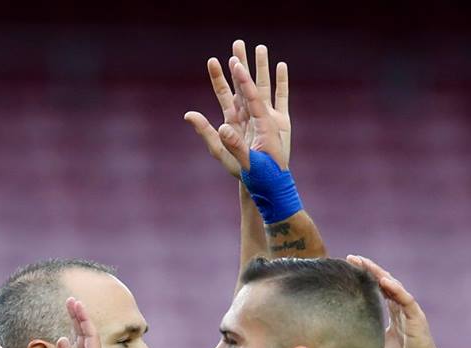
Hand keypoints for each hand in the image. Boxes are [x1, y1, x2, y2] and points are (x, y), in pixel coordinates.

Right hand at [53, 297, 101, 347]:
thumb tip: (62, 338)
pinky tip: (67, 332)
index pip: (91, 336)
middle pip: (87, 335)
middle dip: (80, 317)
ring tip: (70, 308)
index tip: (75, 303)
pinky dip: (70, 339)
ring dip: (75, 325)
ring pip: (81, 342)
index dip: (83, 319)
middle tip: (71, 300)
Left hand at [184, 40, 290, 176]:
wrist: (262, 182)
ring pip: (263, 85)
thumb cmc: (240, 169)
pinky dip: (281, 82)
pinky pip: (281, 98)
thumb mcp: (219, 151)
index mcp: (233, 118)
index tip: (213, 60)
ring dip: (262, 67)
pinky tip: (281, 66)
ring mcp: (264, 115)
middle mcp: (248, 113)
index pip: (224, 93)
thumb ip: (205, 132)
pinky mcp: (280, 122)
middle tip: (237, 43)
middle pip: (243, 84)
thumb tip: (189, 114)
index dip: (219, 77)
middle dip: (240, 63)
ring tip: (261, 48)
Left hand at [348, 253, 454, 347]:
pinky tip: (384, 280)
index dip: (364, 278)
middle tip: (351, 258)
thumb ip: (368, 337)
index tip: (347, 268)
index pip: (378, 290)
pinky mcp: (418, 319)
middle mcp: (402, 309)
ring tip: (364, 262)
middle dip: (368, 269)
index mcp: (394, 314)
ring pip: (394, 286)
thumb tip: (346, 337)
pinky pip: (406, 300)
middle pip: (384, 283)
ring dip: (378, 273)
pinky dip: (396, 289)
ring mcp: (410, 312)